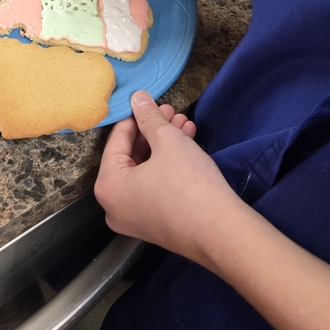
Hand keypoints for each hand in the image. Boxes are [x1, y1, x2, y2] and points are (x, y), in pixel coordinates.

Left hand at [94, 91, 236, 261]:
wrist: (222, 232)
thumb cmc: (188, 183)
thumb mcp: (167, 140)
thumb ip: (148, 116)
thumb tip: (136, 97)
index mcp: (108, 187)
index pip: (116, 141)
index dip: (134, 116)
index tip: (148, 100)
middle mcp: (114, 207)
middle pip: (130, 156)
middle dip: (153, 130)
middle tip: (171, 111)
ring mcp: (135, 218)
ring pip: (146, 170)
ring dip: (164, 144)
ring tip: (184, 123)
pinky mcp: (156, 224)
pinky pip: (155, 186)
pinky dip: (168, 164)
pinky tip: (188, 142)